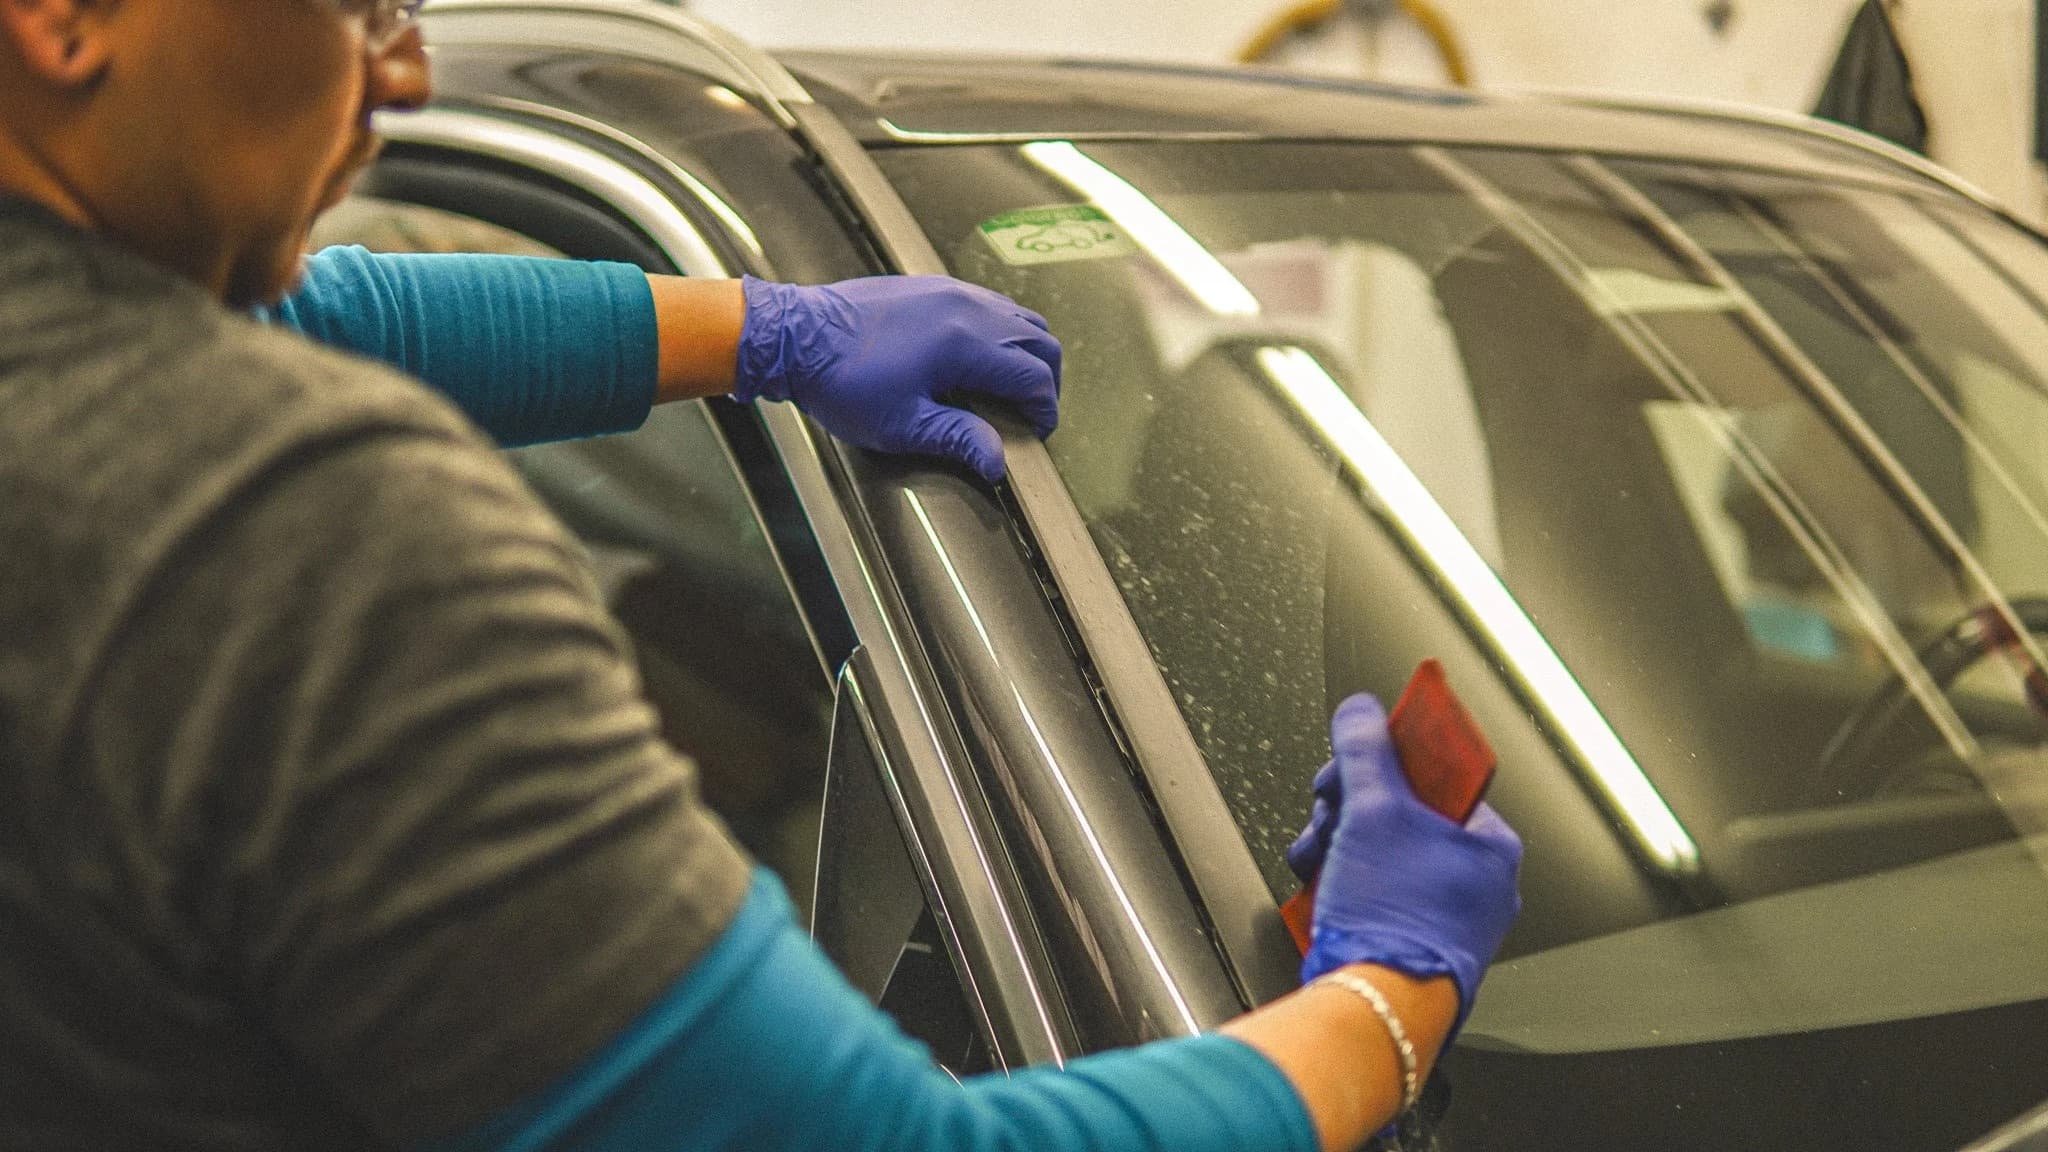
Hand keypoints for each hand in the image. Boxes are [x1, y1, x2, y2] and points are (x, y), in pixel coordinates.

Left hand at [732, 275, 1061, 482]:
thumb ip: (958, 438)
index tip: (1036, 433)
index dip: (1044, 409)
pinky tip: (984, 357)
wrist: (797, 335)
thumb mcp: (902, 424)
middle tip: (1033, 412)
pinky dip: (1004, 330)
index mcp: (964, 344)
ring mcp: (952, 291)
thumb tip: (998, 462)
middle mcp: (967, 309)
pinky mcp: (934, 286)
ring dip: (1028, 352)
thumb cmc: (843, 382)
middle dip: (1046, 380)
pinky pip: (991, 303)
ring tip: (1014, 386)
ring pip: (1019, 316)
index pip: (1033, 376)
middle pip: (1038, 340)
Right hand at [1290, 694, 1522, 1029]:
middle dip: (1349, 809)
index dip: (1387, 759)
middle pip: (1402, 811)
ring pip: (1381, 851)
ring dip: (1337, 843)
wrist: (1374, 1003)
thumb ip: (1364, 749)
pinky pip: (1374, 890)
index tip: (1356, 758)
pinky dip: (1342, 880)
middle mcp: (1476, 881)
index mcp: (1490, 844)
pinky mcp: (1409, 938)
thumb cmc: (1394, 918)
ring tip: (1318, 855)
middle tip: (1329, 814)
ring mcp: (1443, 914)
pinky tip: (1319, 882)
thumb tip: (1361, 712)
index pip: (1438, 773)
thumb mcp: (1373, 810)